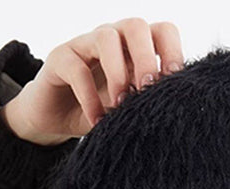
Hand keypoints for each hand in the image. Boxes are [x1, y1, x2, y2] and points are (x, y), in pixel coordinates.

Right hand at [1, 18, 185, 144]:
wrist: (54, 119)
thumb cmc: (98, 111)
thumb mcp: (127, 110)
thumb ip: (146, 105)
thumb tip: (175, 113)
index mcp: (135, 47)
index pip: (162, 31)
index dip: (172, 52)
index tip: (174, 83)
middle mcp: (112, 38)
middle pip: (136, 26)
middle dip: (146, 59)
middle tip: (146, 93)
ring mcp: (85, 44)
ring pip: (106, 37)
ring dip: (118, 73)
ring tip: (120, 106)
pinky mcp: (60, 57)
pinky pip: (77, 68)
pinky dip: (90, 97)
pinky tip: (97, 120)